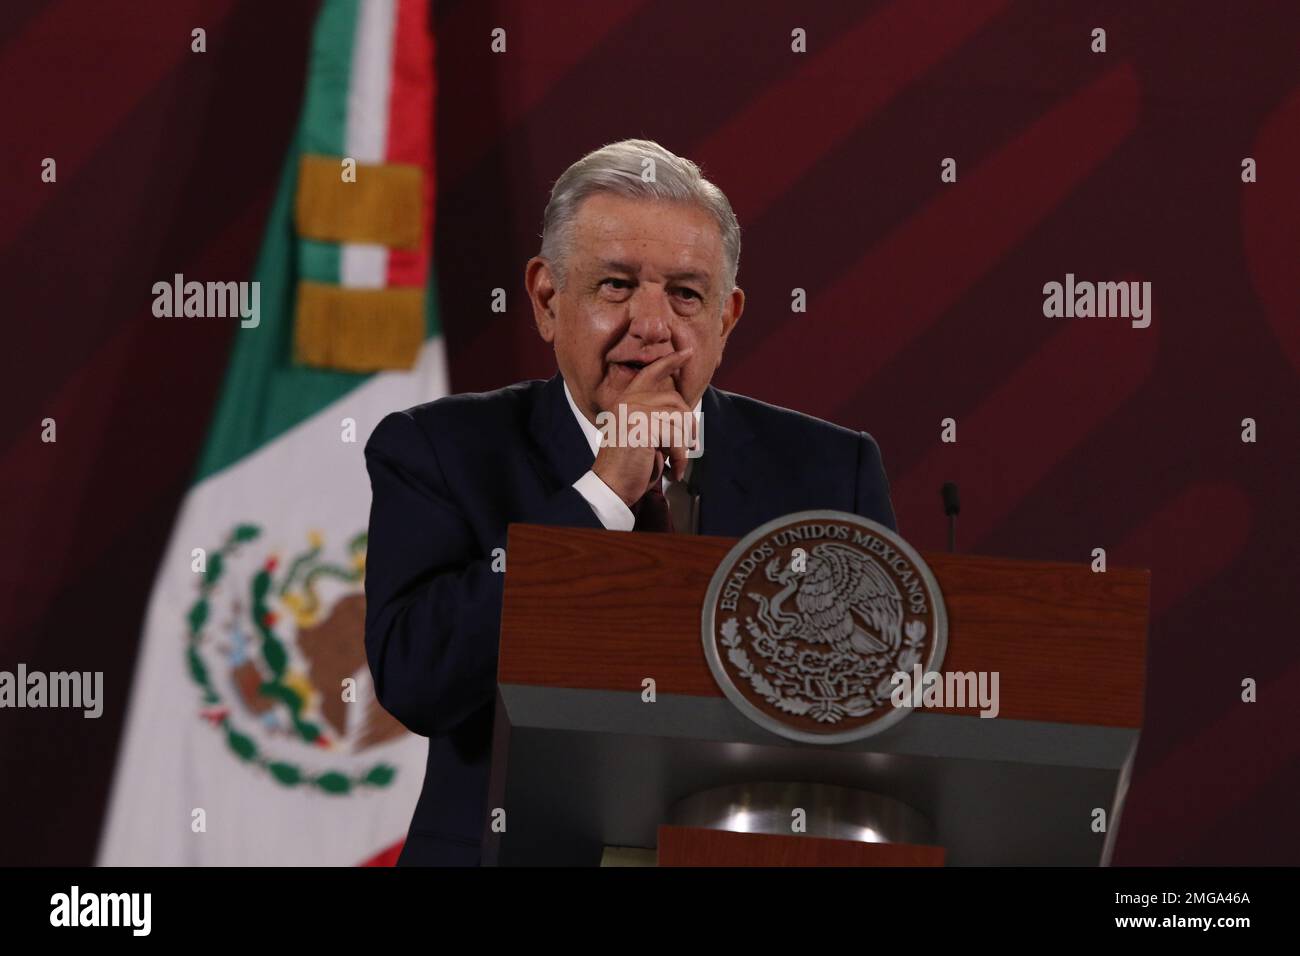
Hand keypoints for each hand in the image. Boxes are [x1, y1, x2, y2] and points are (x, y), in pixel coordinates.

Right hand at [591, 349, 697, 506]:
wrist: (611, 485)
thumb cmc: (627, 465)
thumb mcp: (642, 435)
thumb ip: (657, 419)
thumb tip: (685, 416)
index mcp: (626, 400)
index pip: (650, 373)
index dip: (670, 361)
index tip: (687, 353)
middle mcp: (629, 401)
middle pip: (675, 400)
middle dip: (687, 424)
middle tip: (686, 446)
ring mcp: (635, 412)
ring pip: (679, 420)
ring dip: (682, 446)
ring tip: (674, 462)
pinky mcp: (644, 427)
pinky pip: (676, 438)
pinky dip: (679, 458)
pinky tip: (673, 470)